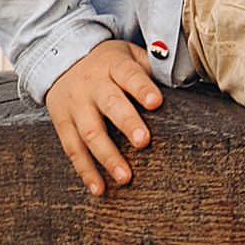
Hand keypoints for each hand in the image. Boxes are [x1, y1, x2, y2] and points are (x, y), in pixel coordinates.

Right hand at [43, 39, 163, 196]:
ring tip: (125, 177)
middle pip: (109, 103)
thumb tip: (183, 81)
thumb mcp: (128, 54)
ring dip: (107, 156)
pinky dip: (85, 171)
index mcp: (113, 65)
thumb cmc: (108, 63)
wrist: (61, 61)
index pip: (129, 74)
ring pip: (89, 132)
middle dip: (127, 122)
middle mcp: (92, 85)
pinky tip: (99, 189)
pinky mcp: (62, 124)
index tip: (156, 102)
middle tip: (144, 141)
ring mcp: (75, 106)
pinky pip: (73, 150)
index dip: (142, 88)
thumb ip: (151, 67)